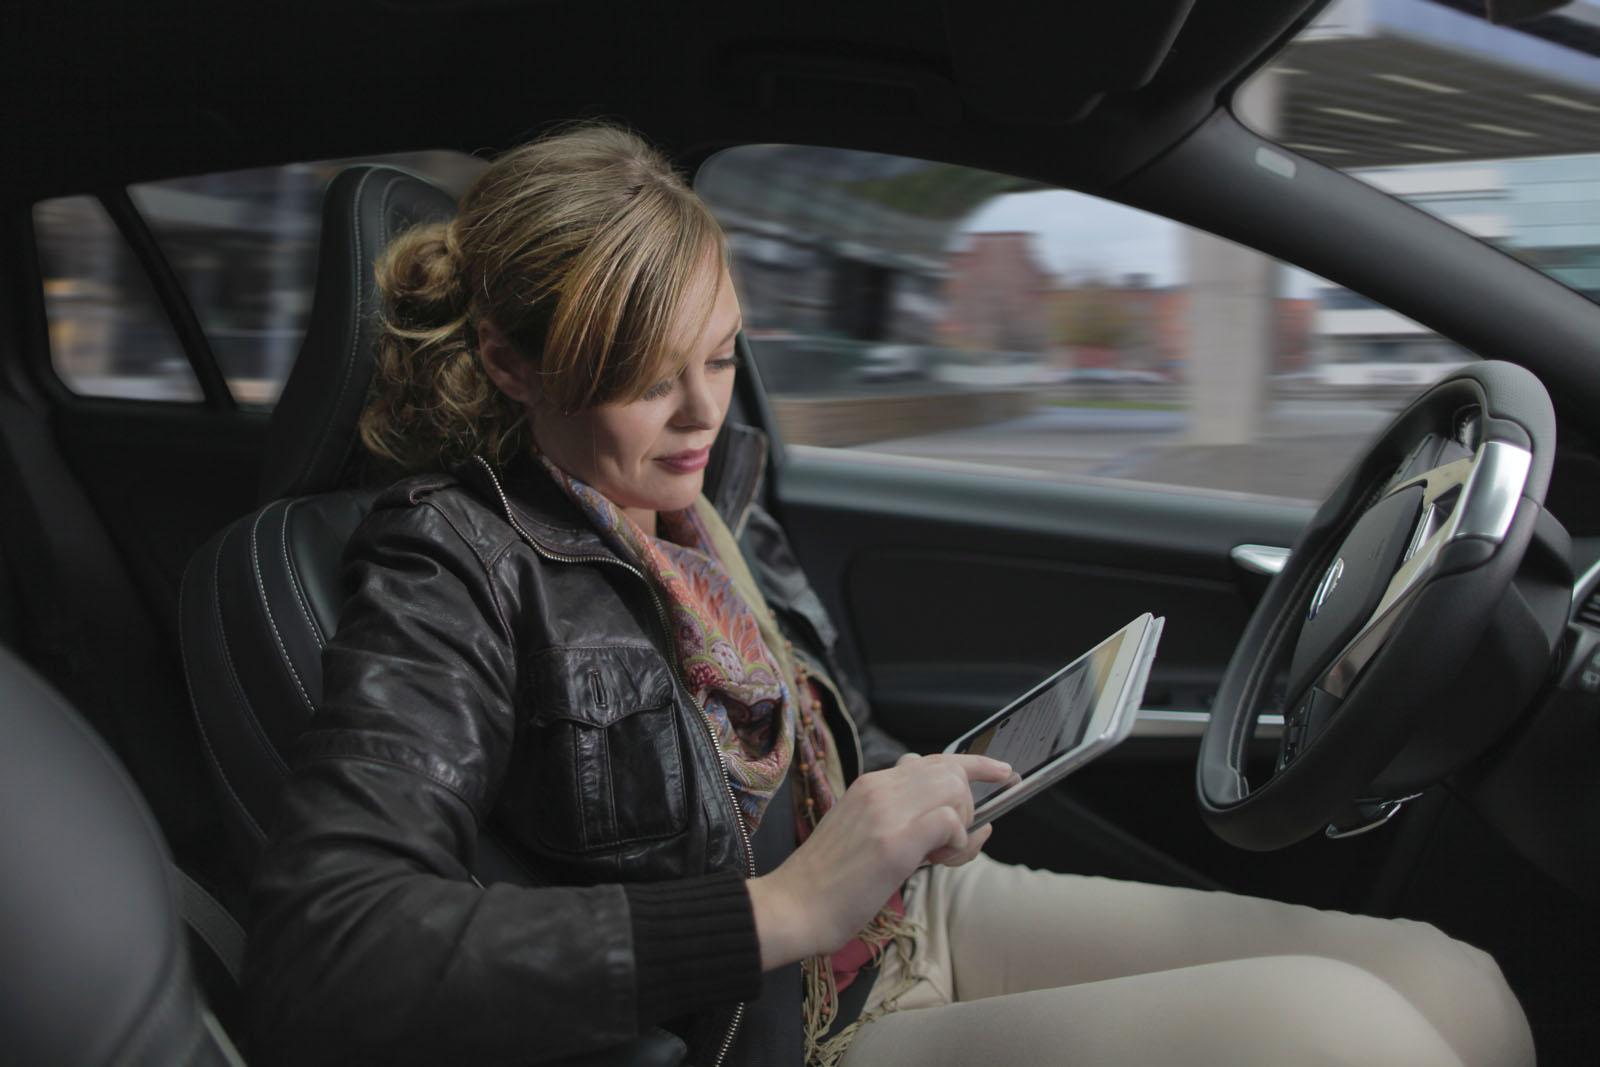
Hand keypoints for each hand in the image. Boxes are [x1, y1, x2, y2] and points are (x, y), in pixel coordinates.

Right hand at [747, 752, 1012, 970]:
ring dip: (963, 825)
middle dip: (970, 805)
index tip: (1004, 773)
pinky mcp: (895, 843)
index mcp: (871, 783)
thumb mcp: (860, 829)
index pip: (935, 759)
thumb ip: (899, 813)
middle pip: (953, 771)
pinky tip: (937, 861)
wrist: (793, 906)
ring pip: (956, 791)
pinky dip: (959, 843)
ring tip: (940, 857)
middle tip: (952, 842)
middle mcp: (880, 787)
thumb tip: (948, 812)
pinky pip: (951, 823)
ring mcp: (887, 813)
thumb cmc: (828, 880)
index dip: (977, 765)